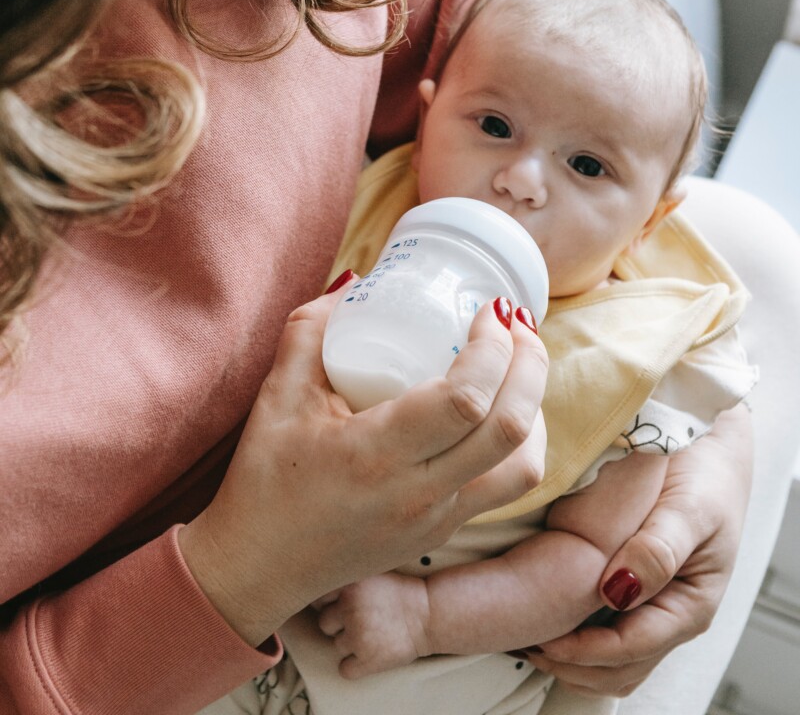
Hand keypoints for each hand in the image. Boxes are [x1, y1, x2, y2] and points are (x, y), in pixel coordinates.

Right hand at [179, 289, 546, 646]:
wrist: (260, 567)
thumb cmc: (265, 478)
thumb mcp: (277, 394)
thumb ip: (312, 329)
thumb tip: (356, 281)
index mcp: (378, 454)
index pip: (466, 399)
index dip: (493, 348)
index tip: (489, 310)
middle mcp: (419, 493)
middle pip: (512, 429)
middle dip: (531, 365)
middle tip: (519, 325)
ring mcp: (437, 520)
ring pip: (523, 466)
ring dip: (534, 408)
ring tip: (518, 366)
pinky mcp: (442, 534)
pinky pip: (506, 488)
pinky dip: (520, 443)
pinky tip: (501, 410)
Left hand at [315, 573, 430, 676]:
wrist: (428, 614)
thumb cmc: (397, 593)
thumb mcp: (370, 573)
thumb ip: (345, 580)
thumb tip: (315, 592)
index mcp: (349, 584)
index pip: (318, 599)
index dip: (330, 603)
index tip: (344, 604)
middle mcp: (350, 608)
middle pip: (324, 624)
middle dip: (340, 624)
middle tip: (363, 619)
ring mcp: (358, 635)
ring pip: (336, 645)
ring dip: (350, 643)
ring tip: (372, 633)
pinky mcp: (367, 660)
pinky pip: (344, 669)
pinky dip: (354, 666)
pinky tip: (369, 653)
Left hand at [523, 407, 752, 696]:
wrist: (712, 452)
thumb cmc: (706, 477)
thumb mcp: (690, 508)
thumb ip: (659, 549)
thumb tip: (616, 593)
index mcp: (690, 606)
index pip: (631, 649)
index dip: (585, 652)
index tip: (543, 640)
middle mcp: (672, 617)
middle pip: (620, 667)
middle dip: (573, 664)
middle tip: (523, 644)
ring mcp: (656, 607)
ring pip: (614, 661)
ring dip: (573, 659)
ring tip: (527, 639)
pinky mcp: (639, 591)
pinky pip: (608, 632)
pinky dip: (579, 637)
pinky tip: (546, 616)